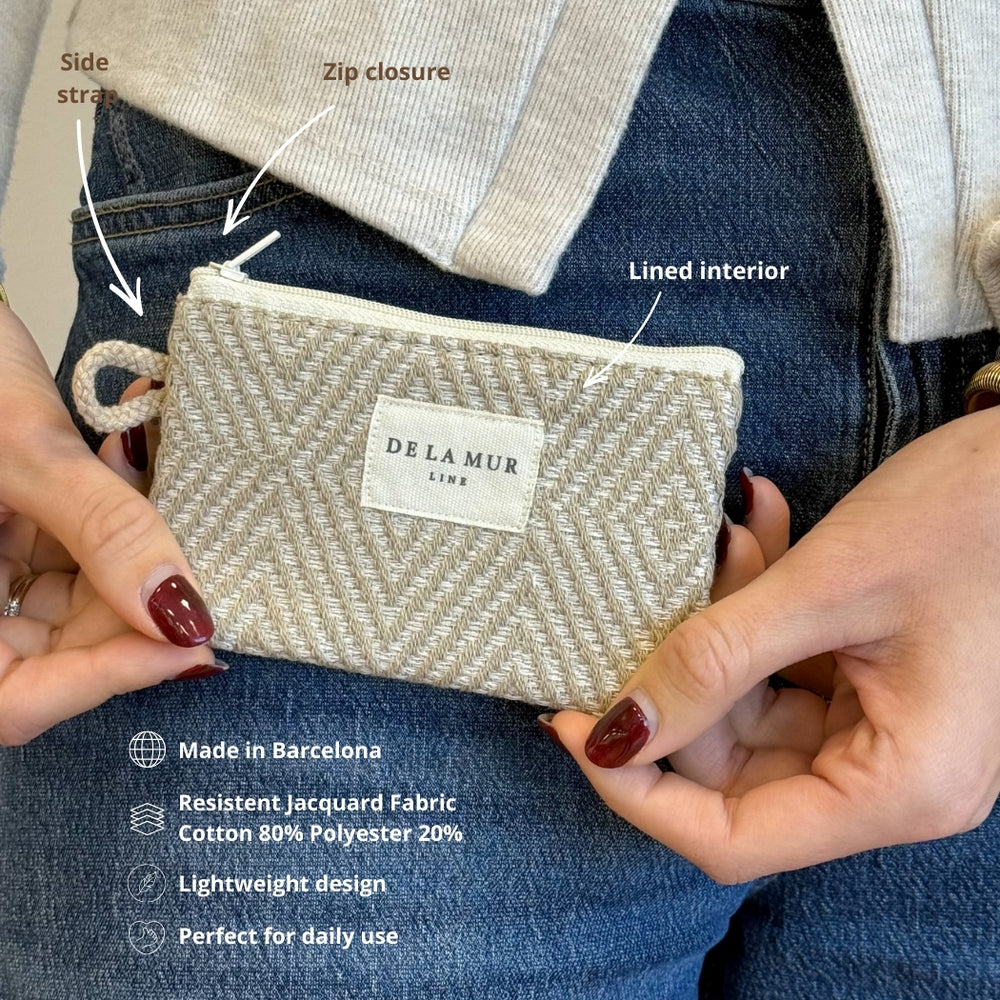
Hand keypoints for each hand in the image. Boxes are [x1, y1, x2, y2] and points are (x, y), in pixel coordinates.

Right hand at [0, 301, 218, 744]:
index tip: (192, 639)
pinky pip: (82, 546)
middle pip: (62, 652)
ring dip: (140, 546)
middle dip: (139, 602)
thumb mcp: (22, 451)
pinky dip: (119, 510)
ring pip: (87, 598)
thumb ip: (103, 530)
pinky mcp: (16, 532)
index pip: (18, 700)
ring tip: (160, 476)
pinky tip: (136, 454)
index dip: (107, 680)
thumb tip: (181, 613)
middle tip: (198, 555)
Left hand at [549, 412, 999, 882]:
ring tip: (733, 542)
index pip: (732, 838)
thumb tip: (614, 733)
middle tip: (662, 597)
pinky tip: (755, 535)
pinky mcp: (863, 685)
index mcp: (901, 786)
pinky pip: (776, 668)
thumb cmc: (968, 520)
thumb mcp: (823, 590)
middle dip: (683, 681)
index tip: (569, 723)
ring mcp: (877, 730)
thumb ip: (711, 663)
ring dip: (720, 626)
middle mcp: (890, 776)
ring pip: (744, 710)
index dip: (638, 790)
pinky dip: (753, 609)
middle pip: (728, 770)